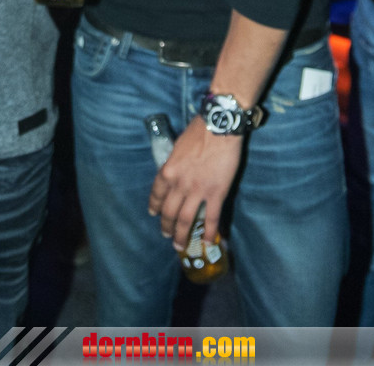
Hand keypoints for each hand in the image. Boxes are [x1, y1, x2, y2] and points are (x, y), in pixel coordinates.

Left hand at [147, 115, 242, 249]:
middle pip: (169, 212)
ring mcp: (197, 191)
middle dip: (166, 226)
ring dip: (181, 235)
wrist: (219, 128)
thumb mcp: (178, 147)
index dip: (155, 206)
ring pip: (185, 220)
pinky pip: (211, 218)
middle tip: (166, 235)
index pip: (157, 194)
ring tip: (180, 245)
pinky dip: (208, 233)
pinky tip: (206, 242)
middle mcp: (179, 184)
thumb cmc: (198, 132)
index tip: (154, 214)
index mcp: (168, 171)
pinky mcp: (216, 194)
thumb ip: (175, 163)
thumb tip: (177, 171)